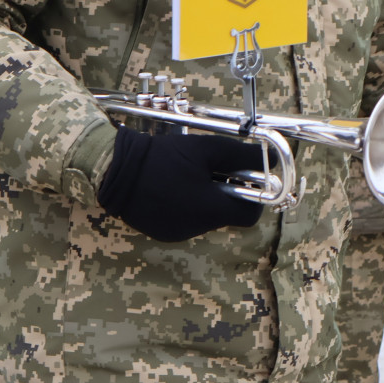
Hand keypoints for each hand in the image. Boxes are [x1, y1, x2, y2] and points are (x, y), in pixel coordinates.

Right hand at [97, 125, 266, 241]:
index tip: (247, 177)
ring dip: (206, 197)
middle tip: (215, 168)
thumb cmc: (162, 157)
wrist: (114, 168)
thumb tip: (269, 160)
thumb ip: (239, 155)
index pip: (249, 215)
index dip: (254, 196)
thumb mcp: (205, 149)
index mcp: (210, 211)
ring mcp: (176, 233)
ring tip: (190, 173)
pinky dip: (187, 204)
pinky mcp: (161, 231)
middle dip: (227, 192)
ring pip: (205, 217)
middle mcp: (196, 228)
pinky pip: (185, 219)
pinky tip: (174, 184)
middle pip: (226, 215)